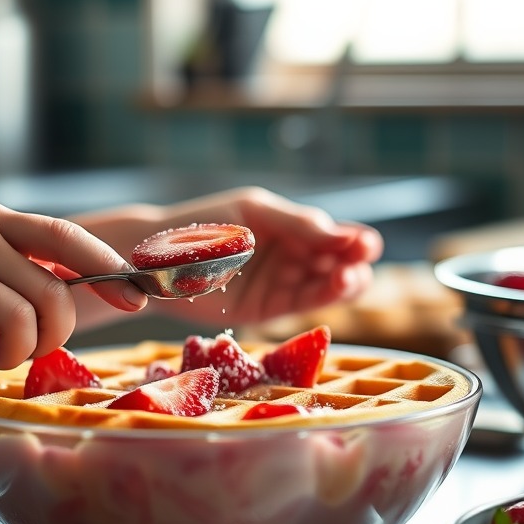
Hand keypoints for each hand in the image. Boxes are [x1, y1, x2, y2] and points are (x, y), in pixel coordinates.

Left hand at [138, 187, 382, 326]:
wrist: (156, 261)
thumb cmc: (203, 226)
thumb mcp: (253, 214)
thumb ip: (297, 224)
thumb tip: (343, 235)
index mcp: (289, 225)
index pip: (332, 233)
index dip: (354, 239)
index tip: (366, 243)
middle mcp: (290, 254)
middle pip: (335, 261)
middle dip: (353, 262)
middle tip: (358, 262)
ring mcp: (280, 282)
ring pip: (324, 285)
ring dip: (343, 282)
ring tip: (349, 277)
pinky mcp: (268, 309)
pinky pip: (302, 303)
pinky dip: (322, 297)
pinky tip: (336, 288)